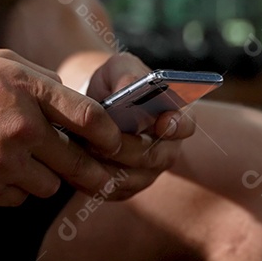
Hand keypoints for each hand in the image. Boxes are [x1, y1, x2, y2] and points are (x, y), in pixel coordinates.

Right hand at [0, 49, 122, 206]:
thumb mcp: (5, 62)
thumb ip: (46, 85)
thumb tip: (83, 109)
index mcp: (27, 92)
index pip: (90, 119)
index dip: (111, 137)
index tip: (115, 144)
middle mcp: (19, 130)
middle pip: (78, 165)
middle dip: (96, 173)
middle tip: (105, 179)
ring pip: (48, 187)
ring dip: (46, 178)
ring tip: (27, 161)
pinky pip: (18, 199)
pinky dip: (16, 189)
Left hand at [83, 53, 196, 199]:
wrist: (98, 107)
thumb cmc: (114, 84)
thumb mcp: (120, 69)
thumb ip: (126, 74)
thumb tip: (129, 87)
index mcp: (174, 116)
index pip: (185, 125)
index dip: (177, 126)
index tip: (162, 122)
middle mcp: (167, 149)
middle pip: (153, 156)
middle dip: (126, 148)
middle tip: (100, 138)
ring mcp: (150, 172)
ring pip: (132, 179)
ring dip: (107, 166)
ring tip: (84, 149)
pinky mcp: (128, 188)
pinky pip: (113, 192)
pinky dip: (94, 180)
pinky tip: (76, 165)